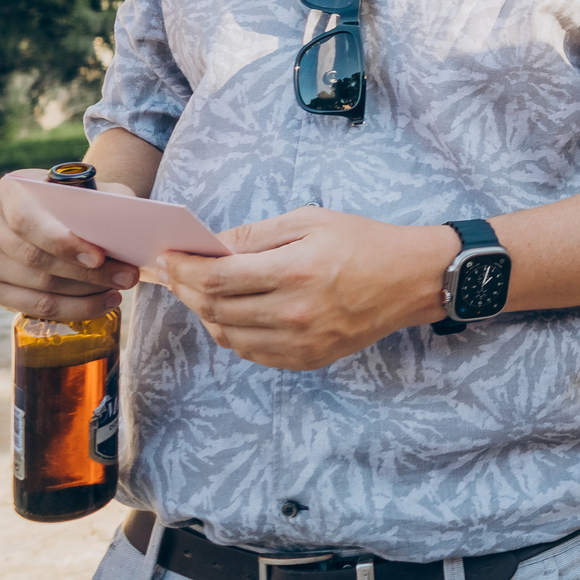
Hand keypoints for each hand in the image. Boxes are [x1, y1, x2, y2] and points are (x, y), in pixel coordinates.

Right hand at [0, 171, 141, 319]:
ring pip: (37, 286)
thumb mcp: (96, 190)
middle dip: (86, 274)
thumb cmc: (82, 201)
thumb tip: (125, 228)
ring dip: (84, 294)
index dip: (62, 242)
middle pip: (34, 259)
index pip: (27, 221)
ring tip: (119, 291)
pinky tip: (101, 303)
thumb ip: (107, 203)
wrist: (60, 212)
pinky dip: (71, 309)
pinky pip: (32, 306)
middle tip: (126, 278)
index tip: (99, 257)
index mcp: (11, 190)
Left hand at [162, 207, 456, 370]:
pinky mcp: (307, 359)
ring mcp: (300, 341)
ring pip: (227, 335)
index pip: (216, 279)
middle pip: (214, 309)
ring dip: (205, 313)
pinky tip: (232, 313)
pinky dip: (232, 333)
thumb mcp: (311, 220)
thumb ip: (257, 235)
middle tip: (176, 273)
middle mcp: (294, 312)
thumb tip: (210, 247)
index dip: (183, 268)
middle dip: (186, 289)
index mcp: (295, 270)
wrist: (411, 279)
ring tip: (201, 293)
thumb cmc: (363, 242)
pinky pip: (251, 352)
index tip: (168, 257)